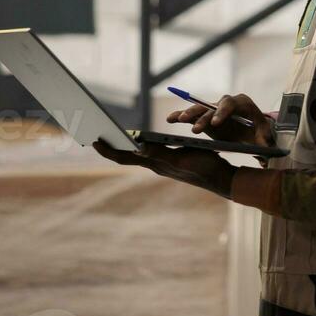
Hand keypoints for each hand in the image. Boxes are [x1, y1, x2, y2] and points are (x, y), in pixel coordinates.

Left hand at [92, 140, 236, 198]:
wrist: (221, 179)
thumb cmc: (203, 168)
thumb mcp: (181, 158)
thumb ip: (160, 153)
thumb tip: (137, 147)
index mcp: (155, 163)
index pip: (124, 157)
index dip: (108, 150)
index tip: (93, 140)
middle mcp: (155, 164)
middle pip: (126, 157)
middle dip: (111, 147)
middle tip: (95, 137)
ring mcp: (163, 164)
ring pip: (136, 155)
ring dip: (123, 147)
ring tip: (111, 137)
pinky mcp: (172, 161)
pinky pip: (148, 153)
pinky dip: (138, 146)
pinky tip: (139, 141)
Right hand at [166, 93, 274, 147]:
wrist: (253, 130)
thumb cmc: (259, 131)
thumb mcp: (264, 136)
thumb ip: (265, 141)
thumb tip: (266, 150)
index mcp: (242, 103)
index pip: (231, 105)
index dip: (222, 112)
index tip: (215, 123)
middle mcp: (226, 103)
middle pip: (212, 106)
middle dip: (203, 117)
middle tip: (196, 129)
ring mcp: (214, 109)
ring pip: (200, 109)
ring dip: (189, 114)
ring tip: (178, 120)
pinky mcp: (205, 116)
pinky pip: (192, 114)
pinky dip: (182, 115)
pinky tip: (170, 118)